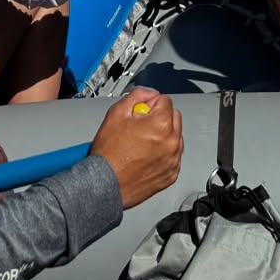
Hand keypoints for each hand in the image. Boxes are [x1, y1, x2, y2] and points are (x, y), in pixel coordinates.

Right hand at [89, 89, 183, 208]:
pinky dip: (164, 154)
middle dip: (160, 117)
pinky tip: (147, 156)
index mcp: (161, 125)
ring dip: (163, 136)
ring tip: (142, 143)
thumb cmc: (109, 154)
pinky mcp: (171, 175)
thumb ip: (137, 96)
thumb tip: (149, 94)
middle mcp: (172, 143)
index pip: (165, 101)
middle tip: (141, 126)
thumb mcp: (116, 112)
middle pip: (174, 117)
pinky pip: (173, 156)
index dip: (150, 104)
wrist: (104, 185)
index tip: (141, 112)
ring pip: (175, 137)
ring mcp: (173, 161)